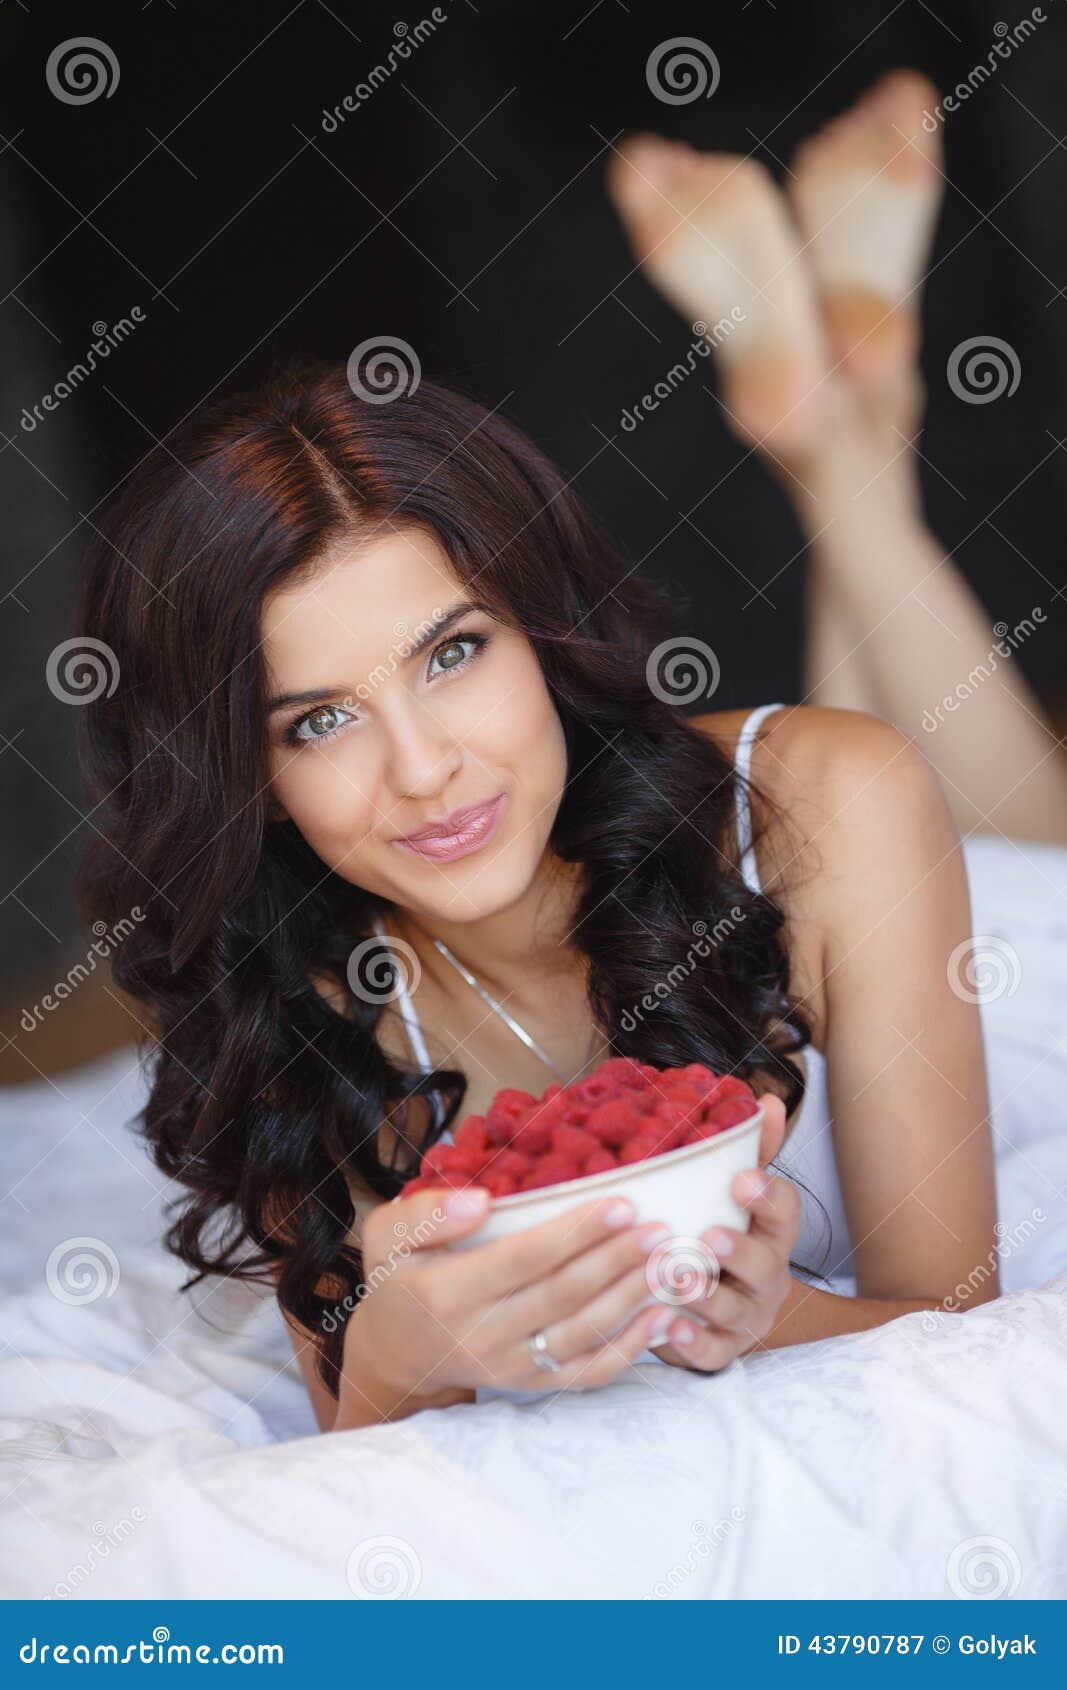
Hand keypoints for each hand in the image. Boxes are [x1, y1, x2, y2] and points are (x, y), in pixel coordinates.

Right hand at [337, 1185, 683, 1421]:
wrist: (395, 1355)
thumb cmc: (399, 1279)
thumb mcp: (388, 1235)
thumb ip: (427, 1212)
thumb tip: (482, 1201)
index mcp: (448, 1293)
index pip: (525, 1259)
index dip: (576, 1234)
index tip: (622, 1203)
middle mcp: (482, 1337)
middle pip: (563, 1296)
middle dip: (617, 1261)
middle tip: (661, 1228)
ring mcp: (510, 1369)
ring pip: (582, 1333)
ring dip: (632, 1298)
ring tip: (672, 1263)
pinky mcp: (531, 1387)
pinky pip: (587, 1372)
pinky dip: (629, 1348)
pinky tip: (662, 1315)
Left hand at [653, 1093, 800, 1372]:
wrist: (718, 1308)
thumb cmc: (723, 1233)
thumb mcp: (736, 1193)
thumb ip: (751, 1149)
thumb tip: (769, 1100)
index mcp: (771, 1233)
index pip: (785, 1213)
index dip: (768, 1197)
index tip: (742, 1179)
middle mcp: (767, 1276)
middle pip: (766, 1266)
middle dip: (740, 1251)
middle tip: (710, 1237)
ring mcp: (748, 1316)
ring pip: (737, 1311)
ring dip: (708, 1296)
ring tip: (680, 1280)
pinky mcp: (723, 1349)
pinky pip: (713, 1352)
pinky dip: (693, 1341)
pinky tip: (669, 1325)